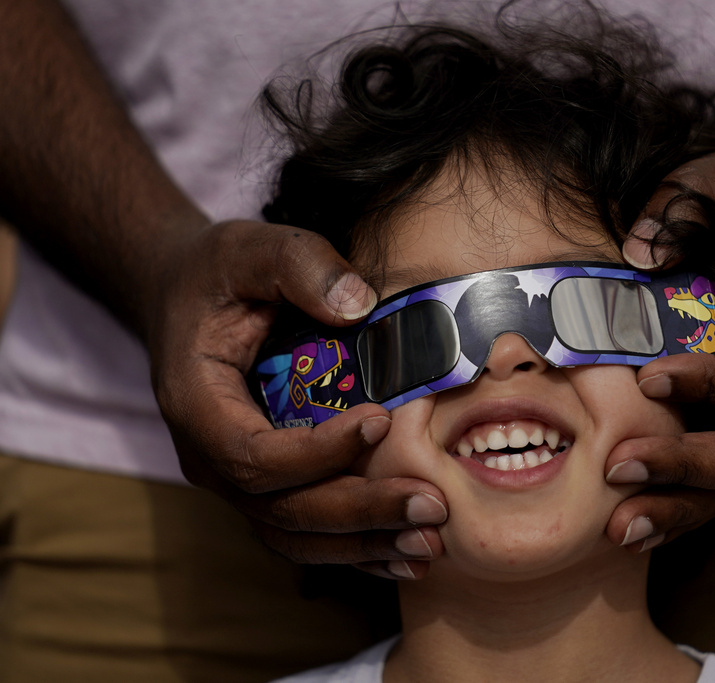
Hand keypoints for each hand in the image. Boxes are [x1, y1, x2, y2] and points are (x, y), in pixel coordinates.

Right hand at [146, 219, 447, 578]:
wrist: (183, 298)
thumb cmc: (217, 274)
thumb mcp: (250, 249)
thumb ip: (299, 265)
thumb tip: (359, 303)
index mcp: (197, 406)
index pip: (254, 456)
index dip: (319, 452)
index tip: (382, 419)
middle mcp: (211, 458)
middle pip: (283, 511)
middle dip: (360, 513)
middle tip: (432, 506)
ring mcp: (236, 480)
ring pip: (296, 536)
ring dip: (365, 545)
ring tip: (431, 541)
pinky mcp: (265, 486)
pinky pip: (306, 534)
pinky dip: (356, 549)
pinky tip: (406, 555)